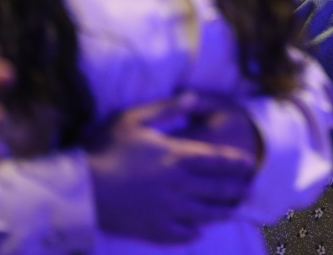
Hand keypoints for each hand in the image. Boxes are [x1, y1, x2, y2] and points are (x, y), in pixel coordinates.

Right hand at [88, 97, 256, 243]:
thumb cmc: (106, 149)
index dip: (235, 163)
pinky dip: (192, 233)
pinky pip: (179, 234)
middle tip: (251, 190)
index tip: (249, 165)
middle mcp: (178, 185)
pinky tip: (197, 232)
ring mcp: (167, 210)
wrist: (81, 188)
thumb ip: (167, 108)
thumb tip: (193, 97)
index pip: (216, 160)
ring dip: (221, 212)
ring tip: (234, 211)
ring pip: (203, 214)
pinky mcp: (152, 229)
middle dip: (236, 189)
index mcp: (176, 157)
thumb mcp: (134, 119)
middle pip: (216, 189)